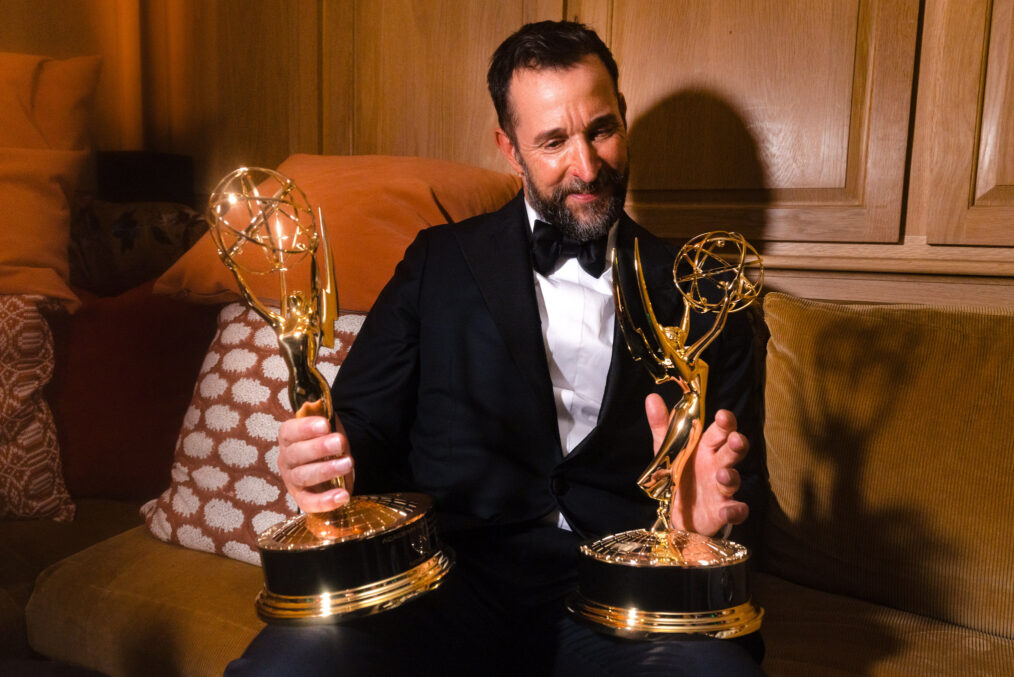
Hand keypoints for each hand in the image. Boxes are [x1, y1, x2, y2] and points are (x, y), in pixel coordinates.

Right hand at [277, 415, 354, 512]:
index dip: (306, 428)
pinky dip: (325, 501)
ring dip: (326, 470)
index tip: (325, 424)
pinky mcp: (302, 498)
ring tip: (347, 463)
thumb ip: (327, 425)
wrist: (330, 462)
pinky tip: (343, 495)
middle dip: (319, 448)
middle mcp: (287, 459)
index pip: (290, 431)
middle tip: (339, 442)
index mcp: (289, 438)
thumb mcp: (326, 429)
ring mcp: (292, 480)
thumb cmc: (326, 443)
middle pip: (297, 454)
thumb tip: (332, 423)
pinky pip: (309, 503)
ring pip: (303, 476)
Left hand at [645, 394, 748, 536]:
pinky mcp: (723, 511)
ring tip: (722, 475)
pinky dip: (735, 511)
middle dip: (736, 444)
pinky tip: (729, 510)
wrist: (679, 514)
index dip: (725, 423)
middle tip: (735, 439)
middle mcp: (717, 465)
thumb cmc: (679, 475)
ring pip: (733, 479)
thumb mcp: (667, 450)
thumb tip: (652, 397)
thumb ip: (661, 426)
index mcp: (705, 448)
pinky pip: (735, 510)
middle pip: (732, 451)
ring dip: (731, 476)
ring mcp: (722, 489)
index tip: (723, 416)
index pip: (719, 431)